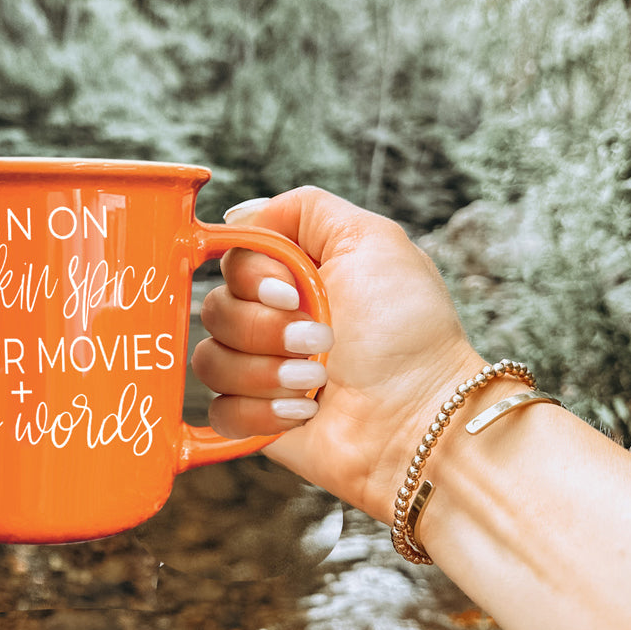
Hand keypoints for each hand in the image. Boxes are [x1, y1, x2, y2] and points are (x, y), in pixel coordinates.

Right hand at [192, 187, 488, 522]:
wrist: (420, 417)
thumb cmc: (408, 332)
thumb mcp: (371, 241)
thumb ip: (306, 210)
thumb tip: (242, 214)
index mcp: (294, 276)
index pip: (232, 261)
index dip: (252, 277)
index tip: (291, 293)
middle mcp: (272, 319)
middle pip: (214, 309)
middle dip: (267, 329)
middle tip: (322, 339)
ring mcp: (261, 371)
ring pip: (210, 361)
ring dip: (267, 372)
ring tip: (317, 380)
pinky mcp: (256, 419)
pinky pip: (219, 411)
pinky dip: (260, 411)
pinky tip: (302, 411)